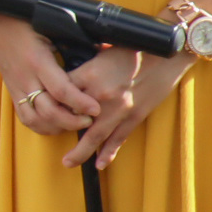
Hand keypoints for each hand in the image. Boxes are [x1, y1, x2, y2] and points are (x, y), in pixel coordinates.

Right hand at [0, 14, 99, 134]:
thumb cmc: (24, 21)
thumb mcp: (51, 28)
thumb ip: (71, 42)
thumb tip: (99, 50)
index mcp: (37, 61)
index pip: (61, 90)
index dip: (80, 102)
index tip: (96, 108)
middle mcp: (26, 77)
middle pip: (49, 111)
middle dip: (72, 121)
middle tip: (90, 118)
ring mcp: (17, 86)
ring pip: (36, 119)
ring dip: (57, 126)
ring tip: (74, 122)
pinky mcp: (11, 91)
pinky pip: (25, 117)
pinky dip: (41, 125)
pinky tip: (55, 123)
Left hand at [62, 50, 189, 168]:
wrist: (166, 56)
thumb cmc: (134, 47)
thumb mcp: (102, 50)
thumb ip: (85, 64)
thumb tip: (70, 69)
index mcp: (89, 74)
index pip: (61, 92)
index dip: (51, 100)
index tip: (45, 105)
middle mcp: (100, 95)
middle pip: (72, 118)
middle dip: (60, 129)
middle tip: (50, 137)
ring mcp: (118, 109)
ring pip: (94, 136)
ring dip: (80, 152)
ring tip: (68, 163)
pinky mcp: (134, 116)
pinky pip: (118, 139)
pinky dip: (108, 153)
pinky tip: (100, 164)